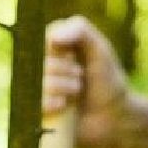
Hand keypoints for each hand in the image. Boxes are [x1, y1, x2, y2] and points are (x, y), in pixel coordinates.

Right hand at [43, 16, 134, 147]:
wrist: (115, 117)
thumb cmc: (107, 80)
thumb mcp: (99, 48)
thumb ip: (79, 30)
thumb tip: (51, 38)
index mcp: (50, 48)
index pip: (38, 40)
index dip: (56, 49)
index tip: (72, 54)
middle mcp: (40, 68)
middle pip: (38, 61)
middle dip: (64, 69)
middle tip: (81, 75)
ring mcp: (37, 90)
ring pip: (37, 82)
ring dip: (62, 86)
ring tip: (77, 93)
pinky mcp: (37, 111)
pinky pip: (33, 103)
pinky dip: (50, 103)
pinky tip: (63, 105)